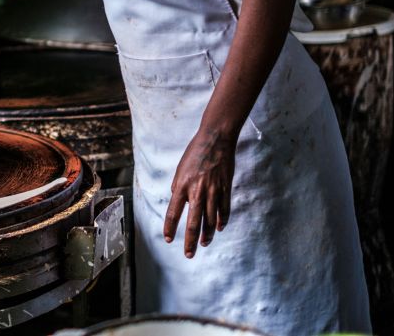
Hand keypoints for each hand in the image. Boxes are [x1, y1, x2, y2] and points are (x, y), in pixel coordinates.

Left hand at [163, 128, 236, 257]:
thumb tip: (178, 201)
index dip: (169, 228)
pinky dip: (221, 220)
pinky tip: (219, 228)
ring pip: (210, 220)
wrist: (216, 139)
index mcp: (182, 185)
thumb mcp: (180, 168)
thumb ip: (179, 187)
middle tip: (188, 254)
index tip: (167, 240)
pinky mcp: (226, 189)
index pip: (173, 213)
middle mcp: (197, 191)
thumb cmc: (195, 152)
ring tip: (204, 244)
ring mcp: (213, 191)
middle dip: (190, 241)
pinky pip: (224, 209)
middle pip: (193, 222)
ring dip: (207, 234)